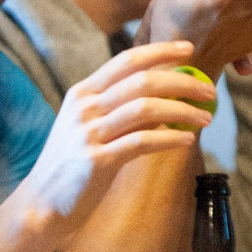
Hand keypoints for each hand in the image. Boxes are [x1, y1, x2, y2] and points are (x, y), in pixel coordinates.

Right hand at [18, 41, 214, 228]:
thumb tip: (162, 94)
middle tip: (209, 90)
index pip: (126, 60)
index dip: (160, 51)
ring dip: (182, 110)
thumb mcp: (86, 126)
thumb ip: (115, 107)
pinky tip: (187, 140)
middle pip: (142, 81)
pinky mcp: (97, 160)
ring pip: (146, 108)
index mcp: (82, 93)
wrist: (42, 202)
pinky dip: (169, 138)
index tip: (188, 48)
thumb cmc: (72, 164)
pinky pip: (142, 142)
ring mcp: (89, 133)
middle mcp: (84, 107)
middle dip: (182, 81)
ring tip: (206, 117)